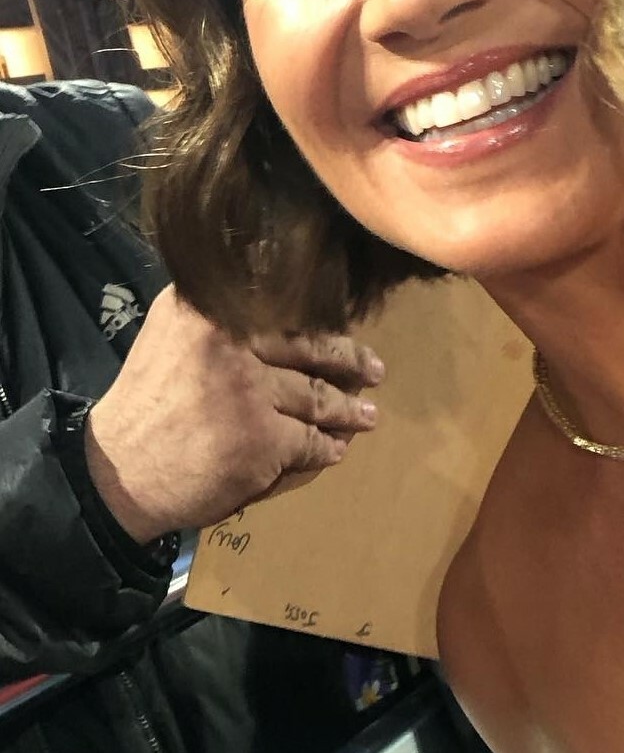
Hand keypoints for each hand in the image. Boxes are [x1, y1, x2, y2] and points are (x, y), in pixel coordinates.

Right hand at [85, 286, 384, 543]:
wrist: (120, 472)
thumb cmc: (148, 403)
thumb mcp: (172, 332)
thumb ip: (218, 310)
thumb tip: (276, 280)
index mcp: (210, 308)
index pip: (287, 307)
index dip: (324, 321)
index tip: (347, 329)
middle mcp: (233, 341)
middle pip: (313, 347)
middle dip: (350, 361)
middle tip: (373, 370)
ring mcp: (251, 391)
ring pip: (318, 397)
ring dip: (348, 409)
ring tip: (365, 415)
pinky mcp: (264, 439)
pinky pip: (312, 441)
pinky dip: (327, 448)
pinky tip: (335, 449)